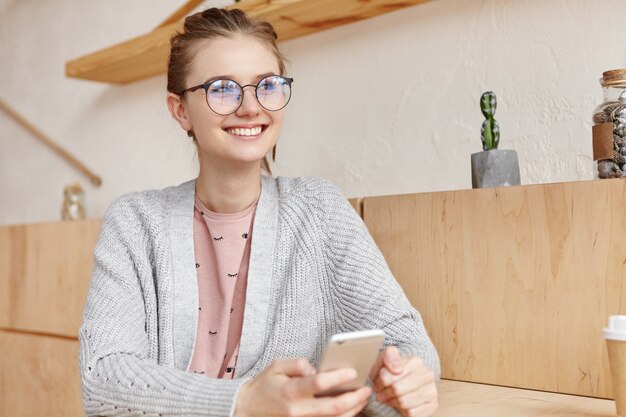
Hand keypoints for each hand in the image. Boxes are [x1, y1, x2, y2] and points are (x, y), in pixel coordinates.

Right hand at [235, 358, 371, 416]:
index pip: (317, 384)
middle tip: (366, 389)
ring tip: (363, 398)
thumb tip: (315, 368)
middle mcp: (297, 410)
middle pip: (331, 408)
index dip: (337, 378)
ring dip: (352, 410)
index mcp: (290, 391)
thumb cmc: (265, 385)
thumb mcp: (276, 366)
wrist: (248, 408)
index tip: (352, 372)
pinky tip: (351, 409)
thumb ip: (297, 364)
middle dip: (353, 399)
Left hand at [370, 347, 437, 416]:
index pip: (387, 377)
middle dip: (385, 393)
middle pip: (397, 390)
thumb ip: (389, 357)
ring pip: (404, 403)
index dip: (379, 383)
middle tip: (382, 393)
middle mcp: (427, 375)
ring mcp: (431, 390)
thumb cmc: (393, 370)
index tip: (379, 383)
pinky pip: (412, 414)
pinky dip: (403, 411)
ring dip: (393, 402)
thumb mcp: (386, 357)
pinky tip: (401, 404)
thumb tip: (397, 369)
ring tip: (391, 398)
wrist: (405, 379)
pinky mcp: (433, 405)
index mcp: (415, 361)